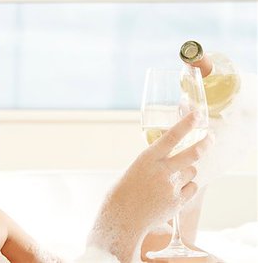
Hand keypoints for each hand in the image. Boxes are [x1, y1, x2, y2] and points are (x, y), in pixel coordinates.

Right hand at [112, 112, 213, 230]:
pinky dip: (186, 188)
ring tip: (173, 178)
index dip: (186, 124)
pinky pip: (191, 189)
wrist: (122, 218)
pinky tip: (174, 192)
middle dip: (205, 143)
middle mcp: (162, 171)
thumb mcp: (135, 169)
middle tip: (211, 137)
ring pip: (192, 171)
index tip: (197, 115)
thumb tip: (168, 157)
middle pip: (192, 153)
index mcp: (147, 159)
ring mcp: (171, 187)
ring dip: (187, 171)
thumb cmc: (122, 192)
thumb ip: (153, 162)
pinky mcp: (177, 202)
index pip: (171, 137)